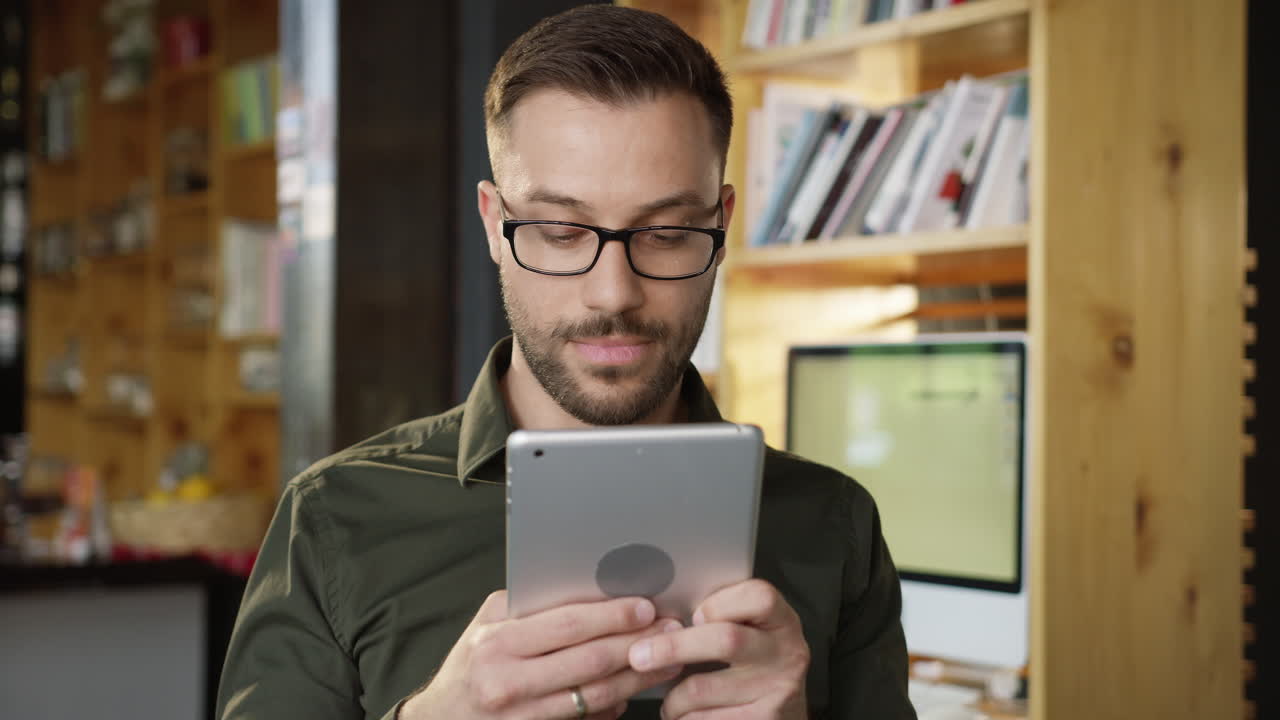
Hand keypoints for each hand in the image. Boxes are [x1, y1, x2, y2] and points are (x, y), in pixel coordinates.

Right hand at [400, 590, 684, 719]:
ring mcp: (524, 716)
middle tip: (670, 630)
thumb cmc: (469, 664)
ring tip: (666, 659)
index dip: (611, 617)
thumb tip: (586, 589)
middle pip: (590, 661)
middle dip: (636, 644)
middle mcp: (509, 682)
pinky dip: (616, 703)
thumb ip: (529, 607)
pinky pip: (588, 719)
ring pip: (597, 694)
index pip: (567, 626)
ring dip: (638, 676)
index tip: (645, 608)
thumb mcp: (486, 625)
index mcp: (498, 644)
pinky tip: (637, 688)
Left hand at [626, 580, 809, 719]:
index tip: (694, 615)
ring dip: (672, 695)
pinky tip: (683, 714)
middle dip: (673, 647)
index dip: (722, 603)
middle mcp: (787, 653)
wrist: (783, 716)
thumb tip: (660, 614)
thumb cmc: (753, 668)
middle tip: (639, 655)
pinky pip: (703, 718)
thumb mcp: (752, 634)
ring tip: (668, 697)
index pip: (759, 596)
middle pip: (725, 640)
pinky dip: (683, 717)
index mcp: (782, 621)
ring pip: (702, 688)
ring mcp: (778, 690)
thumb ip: (722, 617)